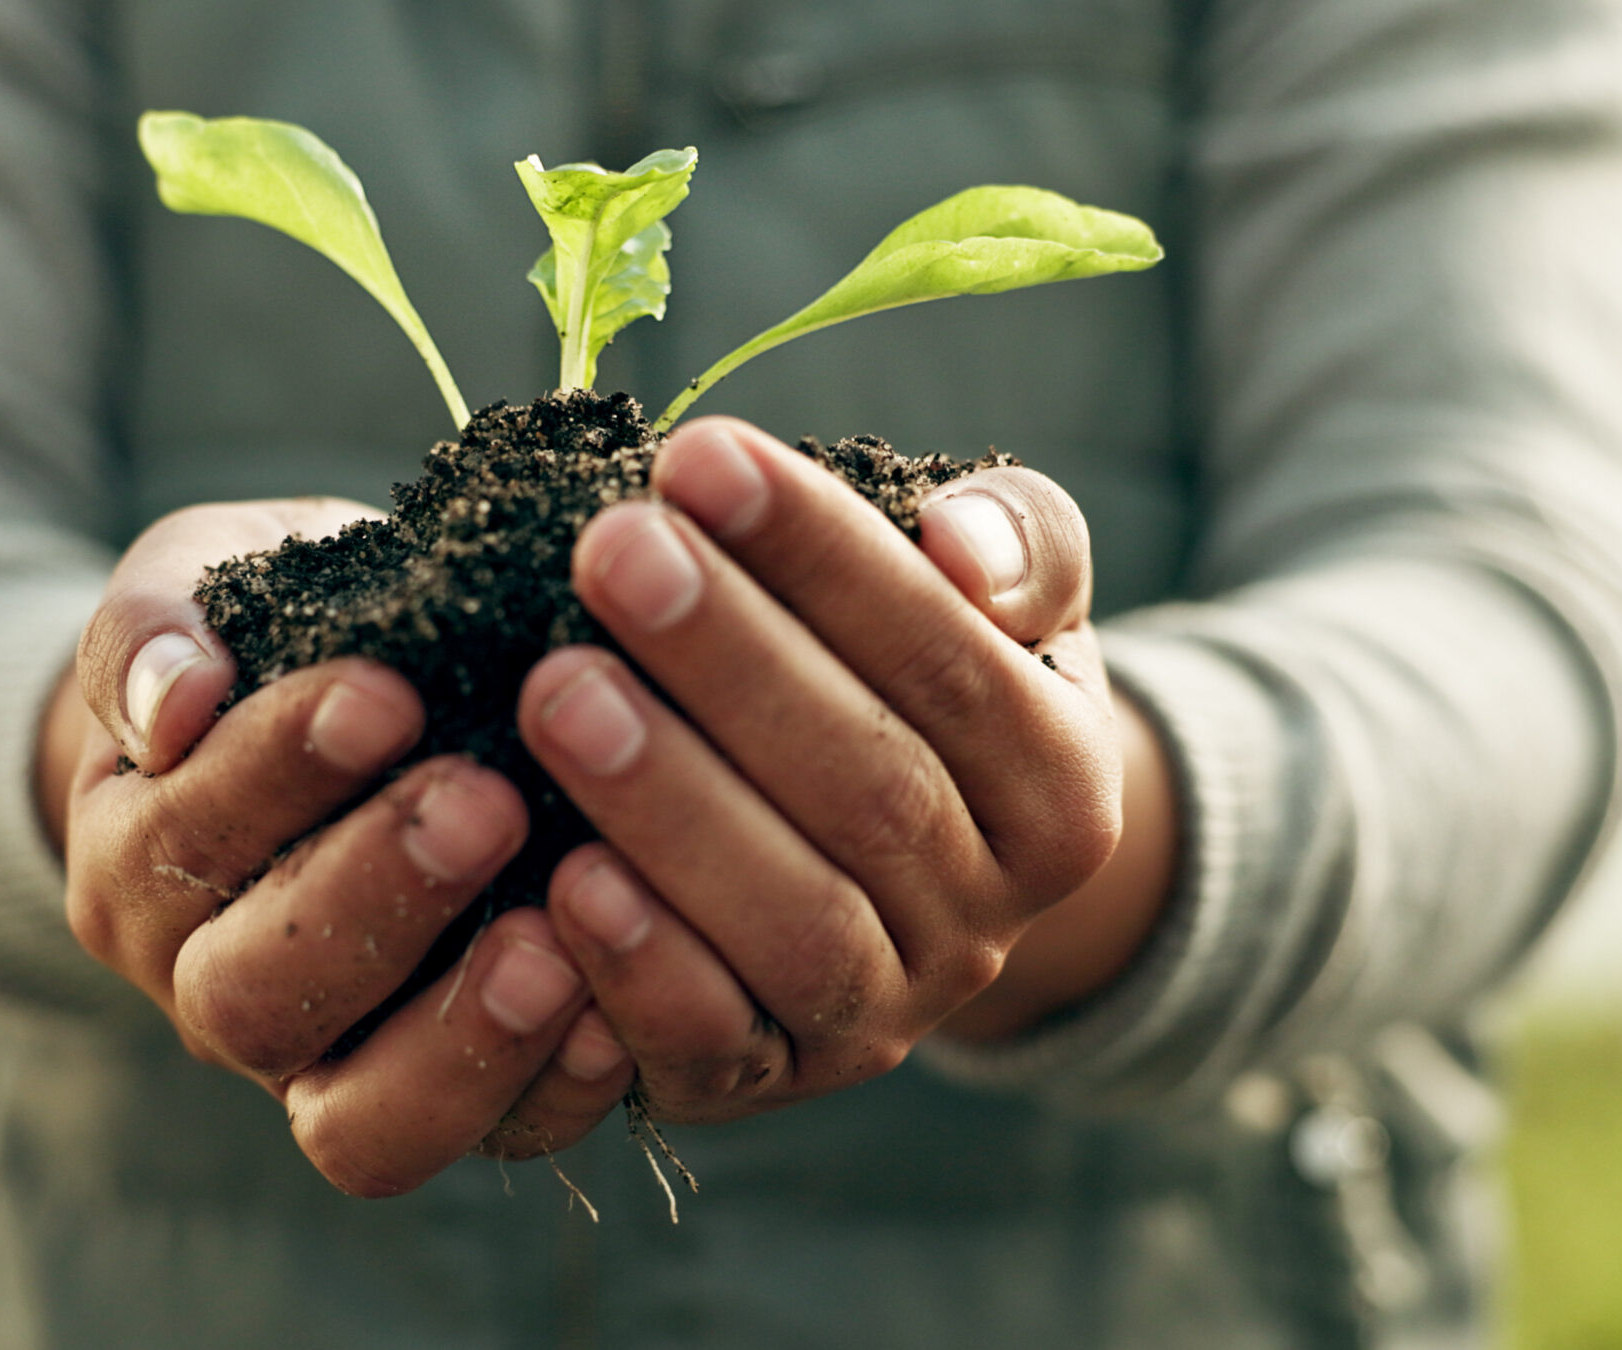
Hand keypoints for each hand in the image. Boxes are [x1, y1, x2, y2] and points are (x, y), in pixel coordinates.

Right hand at [43, 498, 636, 1194]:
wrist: (348, 703)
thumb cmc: (274, 628)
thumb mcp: (200, 581)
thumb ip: (157, 624)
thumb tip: (174, 703)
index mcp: (137, 866)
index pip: (181, 845)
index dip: (273, 776)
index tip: (381, 693)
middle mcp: (212, 990)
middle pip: (253, 998)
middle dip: (369, 901)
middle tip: (486, 801)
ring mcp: (330, 1067)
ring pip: (358, 1119)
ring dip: (457, 1033)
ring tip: (553, 941)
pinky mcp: (454, 1103)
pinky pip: (495, 1137)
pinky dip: (554, 1088)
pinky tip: (619, 1012)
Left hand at [513, 417, 1176, 1124]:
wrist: (912, 876)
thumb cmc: (920, 687)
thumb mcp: (1001, 605)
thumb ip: (1016, 544)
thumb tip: (961, 542)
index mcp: (1062, 787)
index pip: (949, 657)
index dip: (824, 558)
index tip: (698, 458)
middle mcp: (989, 921)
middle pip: (866, 788)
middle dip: (729, 661)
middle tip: (610, 550)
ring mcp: (881, 1017)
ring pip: (794, 923)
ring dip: (671, 805)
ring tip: (559, 692)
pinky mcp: (768, 1083)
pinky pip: (712, 1046)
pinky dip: (641, 972)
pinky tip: (559, 879)